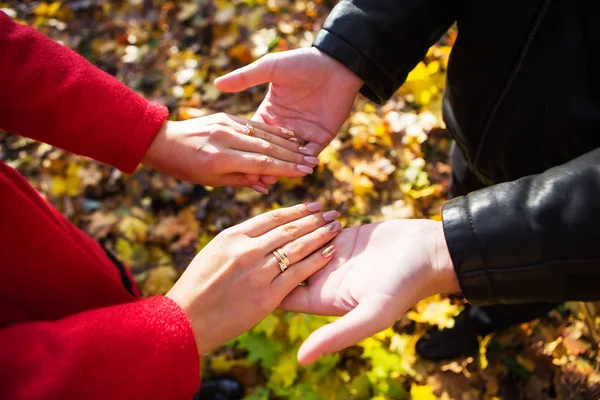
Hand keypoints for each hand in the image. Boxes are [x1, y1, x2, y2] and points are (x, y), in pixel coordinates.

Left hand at [142, 113, 318, 192]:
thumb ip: (241, 180)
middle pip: (266, 147)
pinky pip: (255, 124)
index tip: (304, 173)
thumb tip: (267, 185)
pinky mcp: (225, 115)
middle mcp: (224, 138)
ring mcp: (225, 123)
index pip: (261, 162)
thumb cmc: (184, 167)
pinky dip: (273, 131)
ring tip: (307, 151)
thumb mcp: (211, 181)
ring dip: (288, 142)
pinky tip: (289, 135)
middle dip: (293, 156)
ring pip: (263, 133)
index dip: (285, 168)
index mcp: (219, 158)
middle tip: (313, 163)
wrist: (160, 139)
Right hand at [166, 202, 341, 355]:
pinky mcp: (266, 296)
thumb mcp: (213, 253)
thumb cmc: (197, 288)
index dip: (297, 210)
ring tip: (336, 227)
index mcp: (231, 236)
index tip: (313, 205)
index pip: (272, 217)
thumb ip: (240, 241)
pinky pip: (298, 274)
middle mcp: (246, 250)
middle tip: (332, 211)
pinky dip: (317, 261)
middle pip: (289, 229)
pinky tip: (330, 252)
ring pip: (297, 248)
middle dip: (315, 219)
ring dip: (321, 235)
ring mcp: (257, 273)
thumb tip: (265, 232)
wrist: (184, 321)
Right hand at [214, 47, 362, 183]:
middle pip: (271, 151)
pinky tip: (299, 169)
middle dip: (262, 164)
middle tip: (252, 178)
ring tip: (273, 179)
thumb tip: (216, 84)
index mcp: (269, 112)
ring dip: (283, 168)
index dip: (245, 147)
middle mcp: (285, 126)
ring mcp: (303, 133)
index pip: (254, 135)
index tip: (234, 160)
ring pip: (291, 157)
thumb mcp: (270, 68)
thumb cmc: (302, 62)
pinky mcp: (322, 136)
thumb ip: (245, 78)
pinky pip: (312, 154)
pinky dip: (305, 162)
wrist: (336, 63)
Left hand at [278, 219, 459, 364]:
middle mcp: (324, 279)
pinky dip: (307, 220)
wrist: (429, 252)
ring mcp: (332, 256)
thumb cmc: (405, 285)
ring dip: (290, 233)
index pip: (282, 296)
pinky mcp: (341, 235)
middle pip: (284, 269)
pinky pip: (313, 228)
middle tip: (267, 236)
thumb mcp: (372, 314)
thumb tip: (301, 360)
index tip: (260, 269)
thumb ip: (337, 335)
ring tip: (286, 219)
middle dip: (273, 255)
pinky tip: (306, 210)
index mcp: (324, 300)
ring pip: (296, 245)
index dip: (267, 284)